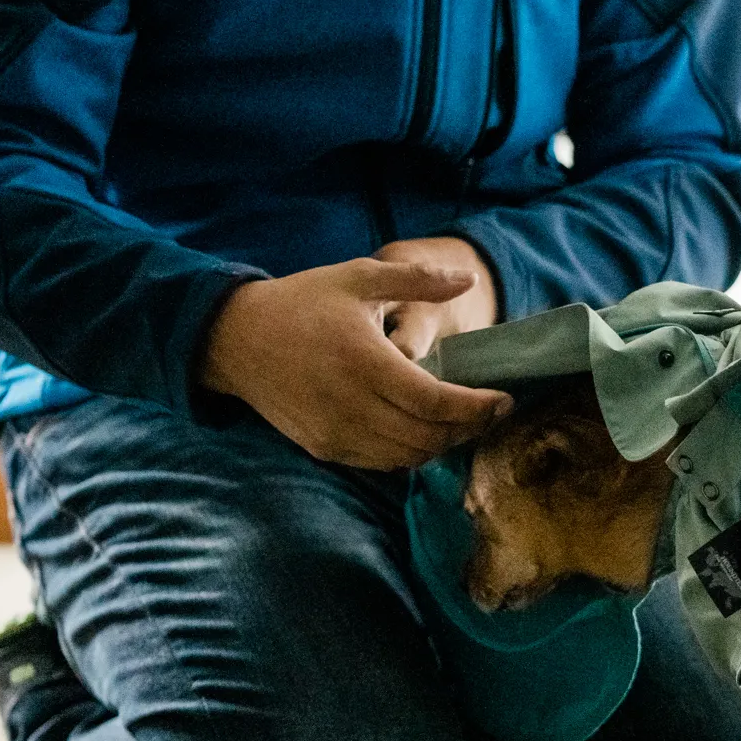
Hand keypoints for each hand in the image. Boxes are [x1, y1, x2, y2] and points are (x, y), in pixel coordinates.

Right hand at [198, 257, 512, 469]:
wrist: (236, 339)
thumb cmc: (302, 302)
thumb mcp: (358, 277)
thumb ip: (416, 279)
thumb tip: (470, 281)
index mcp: (364, 362)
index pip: (435, 402)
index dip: (476, 408)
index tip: (504, 400)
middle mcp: (351, 405)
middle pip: (427, 436)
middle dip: (468, 428)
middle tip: (490, 413)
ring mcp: (336, 432)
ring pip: (407, 456)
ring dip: (442, 444)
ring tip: (462, 423)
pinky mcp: (325, 448)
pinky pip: (382, 463)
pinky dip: (410, 453)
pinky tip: (422, 432)